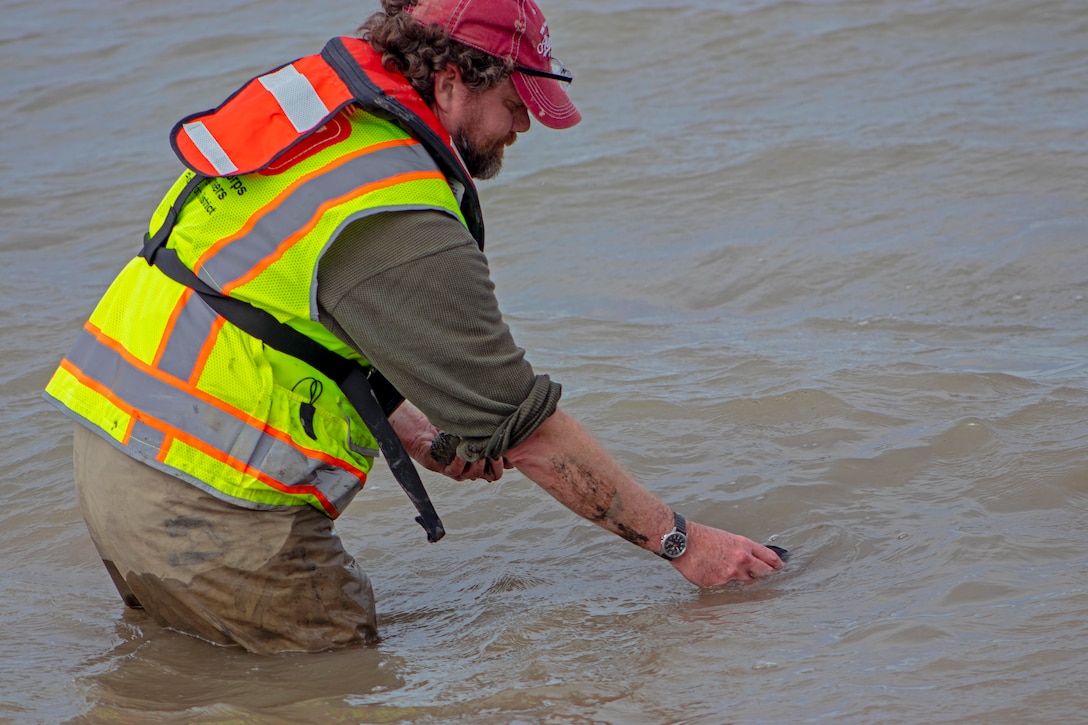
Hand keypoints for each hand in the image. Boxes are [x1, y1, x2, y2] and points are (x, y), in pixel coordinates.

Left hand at [388, 402, 505, 481]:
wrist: (422, 432)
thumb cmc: (447, 428)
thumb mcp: (470, 428)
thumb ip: (486, 428)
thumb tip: (504, 420)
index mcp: (482, 460)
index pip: (502, 467)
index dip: (508, 461)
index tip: (510, 447)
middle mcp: (473, 468)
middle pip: (494, 474)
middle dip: (497, 462)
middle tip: (495, 447)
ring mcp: (460, 471)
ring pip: (477, 473)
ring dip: (478, 459)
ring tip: (477, 445)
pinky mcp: (445, 470)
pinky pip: (457, 471)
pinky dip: (460, 461)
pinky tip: (461, 450)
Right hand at [670, 521, 784, 587]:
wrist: (683, 542)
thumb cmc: (702, 537)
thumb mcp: (726, 538)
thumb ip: (740, 550)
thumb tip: (750, 561)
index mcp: (743, 546)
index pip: (768, 557)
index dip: (777, 563)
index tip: (780, 567)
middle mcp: (740, 560)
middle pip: (763, 572)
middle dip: (767, 575)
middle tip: (769, 577)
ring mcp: (729, 574)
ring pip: (744, 582)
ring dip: (741, 579)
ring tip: (731, 574)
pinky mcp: (717, 583)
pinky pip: (724, 586)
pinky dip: (720, 582)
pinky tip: (710, 573)